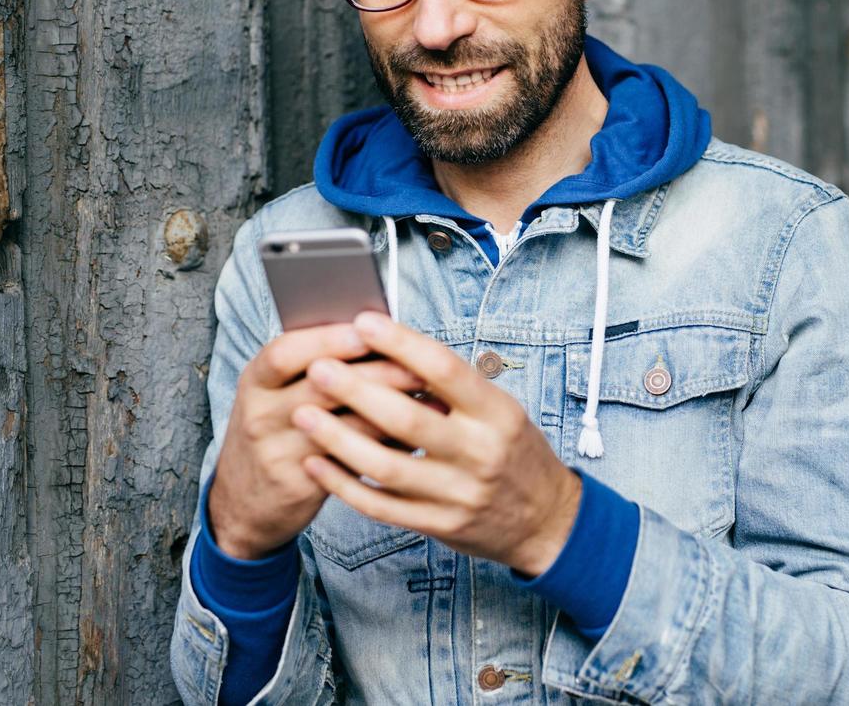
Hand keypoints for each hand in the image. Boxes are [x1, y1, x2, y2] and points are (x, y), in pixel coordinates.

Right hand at [208, 323, 425, 559]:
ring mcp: (278, 453)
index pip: (286, 352)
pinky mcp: (300, 486)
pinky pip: (351, 463)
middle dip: (376, 373)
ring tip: (429, 399)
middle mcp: (260, 414)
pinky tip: (416, 437)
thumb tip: (381, 334)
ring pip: (343, 428)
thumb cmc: (276, 429)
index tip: (370, 328)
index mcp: (257, 380)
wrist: (243, 501)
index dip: (329, 339)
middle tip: (418, 366)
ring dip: (391, 411)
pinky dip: (386, 447)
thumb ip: (315, 366)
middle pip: (321, 387)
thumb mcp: (276, 394)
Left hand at [291, 311, 582, 575]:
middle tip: (318, 368)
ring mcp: (459, 493)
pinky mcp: (440, 525)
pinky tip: (316, 463)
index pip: (445, 369)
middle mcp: (480, 452)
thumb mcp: (501, 410)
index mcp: (497, 412)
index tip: (364, 322)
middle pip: (408, 418)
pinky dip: (343, 485)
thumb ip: (454, 387)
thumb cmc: (514, 452)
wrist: (546, 520)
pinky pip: (382, 505)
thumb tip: (394, 347)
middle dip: (357, 391)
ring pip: (387, 466)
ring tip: (303, 414)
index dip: (402, 344)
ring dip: (338, 439)